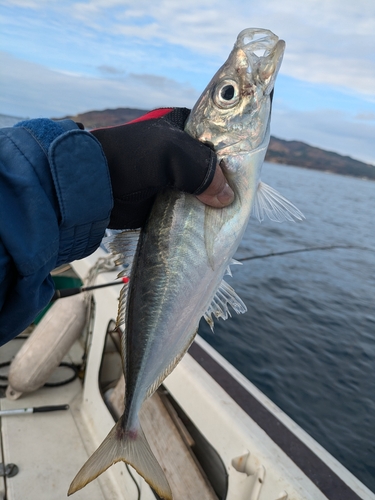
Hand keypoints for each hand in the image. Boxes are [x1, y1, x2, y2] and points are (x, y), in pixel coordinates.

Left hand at [91, 108, 233, 228]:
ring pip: (207, 189)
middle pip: (217, 166)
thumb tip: (227, 197)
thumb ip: (204, 169)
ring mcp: (176, 178)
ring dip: (217, 200)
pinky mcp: (169, 200)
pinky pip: (193, 207)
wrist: (94, 186)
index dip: (236, 151)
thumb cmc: (131, 158)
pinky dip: (203, 214)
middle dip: (229, 179)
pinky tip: (215, 222)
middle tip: (245, 194)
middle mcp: (183, 152)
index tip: (250, 168)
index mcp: (185, 127)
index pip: (221, 136)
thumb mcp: (172, 153)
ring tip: (234, 211)